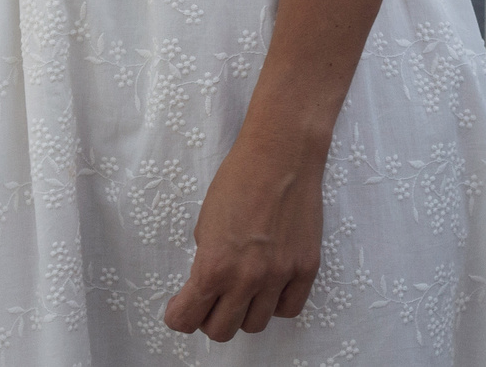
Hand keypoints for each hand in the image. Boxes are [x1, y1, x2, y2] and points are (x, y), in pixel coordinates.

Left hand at [162, 133, 324, 339]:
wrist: (281, 155)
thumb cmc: (238, 180)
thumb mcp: (205, 224)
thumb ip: (207, 262)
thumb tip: (208, 286)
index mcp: (213, 265)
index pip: (186, 319)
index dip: (179, 316)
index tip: (181, 307)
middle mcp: (246, 278)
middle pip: (221, 331)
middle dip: (209, 318)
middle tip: (211, 299)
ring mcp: (279, 276)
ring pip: (255, 325)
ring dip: (243, 312)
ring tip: (242, 290)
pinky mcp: (306, 268)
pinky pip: (288, 309)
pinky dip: (275, 304)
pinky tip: (269, 286)